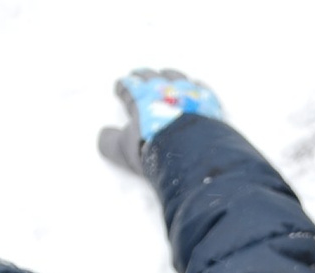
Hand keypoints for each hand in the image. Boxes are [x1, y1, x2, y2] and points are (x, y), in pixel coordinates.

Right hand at [98, 69, 224, 173]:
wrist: (194, 155)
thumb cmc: (154, 149)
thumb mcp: (123, 150)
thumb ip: (109, 141)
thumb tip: (105, 134)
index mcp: (141, 97)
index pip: (128, 86)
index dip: (123, 87)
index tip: (120, 88)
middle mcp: (164, 90)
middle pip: (151, 77)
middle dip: (142, 77)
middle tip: (139, 76)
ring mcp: (188, 94)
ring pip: (176, 77)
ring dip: (168, 75)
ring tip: (165, 76)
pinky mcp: (209, 104)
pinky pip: (201, 88)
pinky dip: (195, 86)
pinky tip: (195, 87)